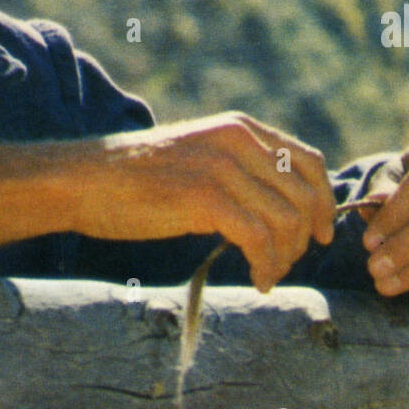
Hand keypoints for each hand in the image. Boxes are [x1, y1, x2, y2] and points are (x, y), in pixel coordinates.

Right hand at [86, 112, 335, 290]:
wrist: (83, 181)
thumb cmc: (138, 178)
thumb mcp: (200, 156)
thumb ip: (241, 169)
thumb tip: (284, 204)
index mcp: (241, 128)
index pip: (309, 162)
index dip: (325, 201)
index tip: (323, 233)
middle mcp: (238, 140)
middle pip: (304, 194)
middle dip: (306, 236)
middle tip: (287, 263)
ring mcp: (222, 167)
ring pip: (287, 220)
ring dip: (286, 257)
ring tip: (269, 275)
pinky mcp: (204, 198)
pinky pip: (259, 238)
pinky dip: (267, 265)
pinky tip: (259, 280)